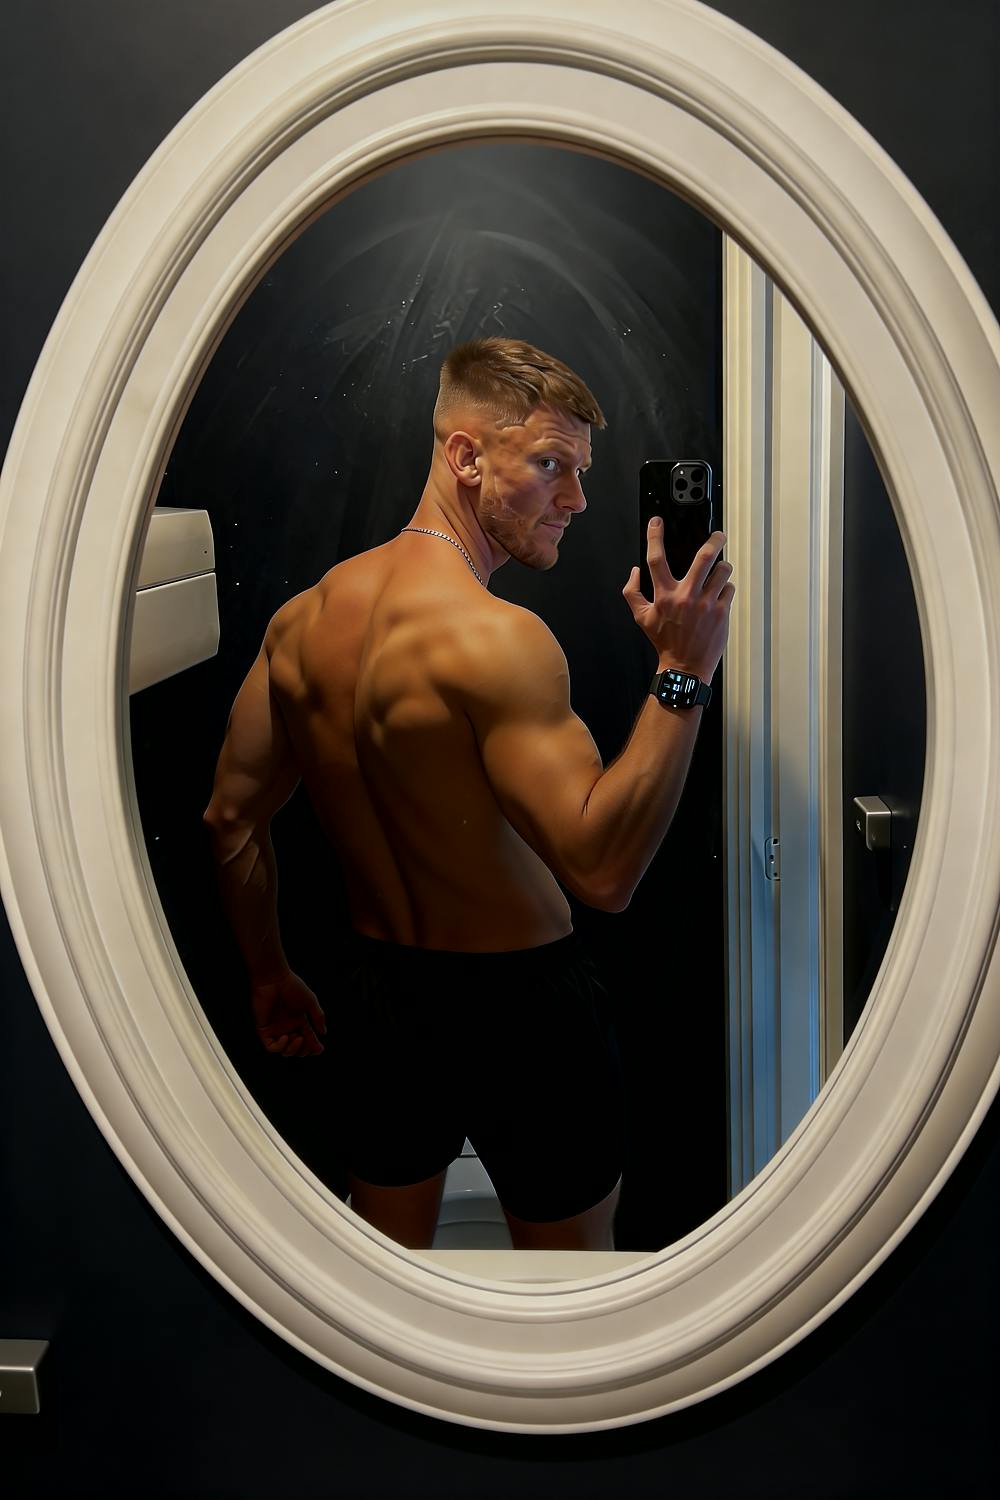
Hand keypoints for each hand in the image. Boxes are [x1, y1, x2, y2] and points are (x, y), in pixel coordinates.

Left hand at [250, 971, 326, 1056]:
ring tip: (298, 1038)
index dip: (313, 1046)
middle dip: (304, 1051)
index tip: (320, 1049)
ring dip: (293, 1049)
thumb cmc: (292, 986)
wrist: (274, 979)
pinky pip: (271, 1047)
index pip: (307, 1038)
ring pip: (284, 1050)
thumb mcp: (311, 1001)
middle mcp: (287, 1027)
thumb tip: (323, 1032)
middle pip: (296, 1048)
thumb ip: (318, 1017)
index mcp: (299, 1021)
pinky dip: (279, 1046)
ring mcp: (276, 1029)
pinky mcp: (264, 1029)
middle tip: (309, 1045)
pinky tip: (285, 1037)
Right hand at [622, 520, 734, 679]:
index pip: (655, 559)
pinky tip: (718, 597)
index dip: (654, 536)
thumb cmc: (665, 642)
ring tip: (718, 573)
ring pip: (723, 571)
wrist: (685, 666)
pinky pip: (729, 589)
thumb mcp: (641, 618)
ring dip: (722, 568)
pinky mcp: (722, 612)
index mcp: (664, 596)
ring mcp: (706, 604)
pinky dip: (725, 589)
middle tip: (718, 535)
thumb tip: (635, 571)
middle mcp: (686, 597)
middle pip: (703, 558)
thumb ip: (632, 592)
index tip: (656, 522)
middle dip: (714, 541)